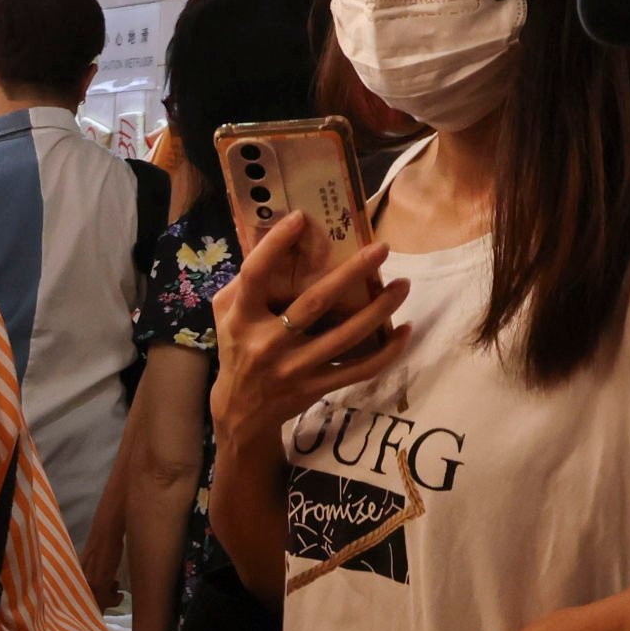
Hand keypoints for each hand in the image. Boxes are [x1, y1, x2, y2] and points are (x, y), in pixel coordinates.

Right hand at [209, 214, 408, 454]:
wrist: (240, 412)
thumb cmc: (236, 350)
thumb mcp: (225, 316)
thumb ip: (243, 284)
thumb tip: (271, 240)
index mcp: (241, 319)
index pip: (255, 275)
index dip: (274, 245)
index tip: (300, 218)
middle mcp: (267, 342)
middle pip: (315, 302)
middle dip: (352, 272)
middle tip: (381, 248)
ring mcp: (294, 368)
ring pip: (346, 336)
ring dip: (379, 309)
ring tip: (403, 285)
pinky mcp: (317, 387)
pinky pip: (360, 369)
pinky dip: (387, 351)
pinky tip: (404, 330)